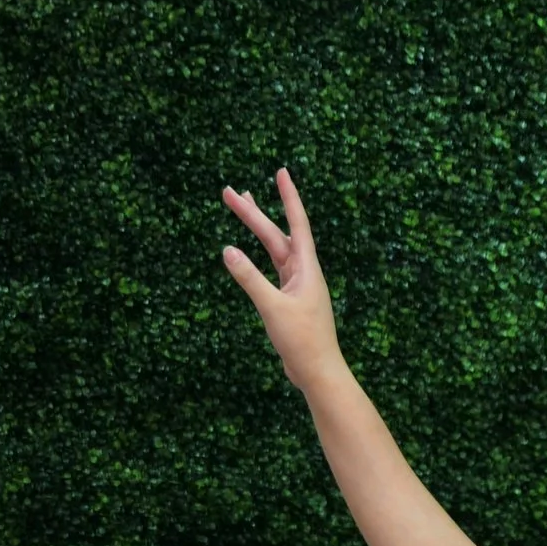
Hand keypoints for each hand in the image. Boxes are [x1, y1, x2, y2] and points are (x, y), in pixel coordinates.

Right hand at [220, 166, 343, 393]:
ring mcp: (296, 286)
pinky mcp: (289, 300)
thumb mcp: (272, 308)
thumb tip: (227, 251)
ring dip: (256, 229)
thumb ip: (249, 279)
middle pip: (276, 234)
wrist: (318, 373)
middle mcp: (303, 273)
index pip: (297, 223)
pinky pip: (271, 269)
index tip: (281, 172)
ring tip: (241, 205)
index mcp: (306, 269)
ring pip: (273, 249)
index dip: (288, 197)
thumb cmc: (302, 342)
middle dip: (253, 213)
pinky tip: (247, 252)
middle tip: (229, 192)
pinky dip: (257, 257)